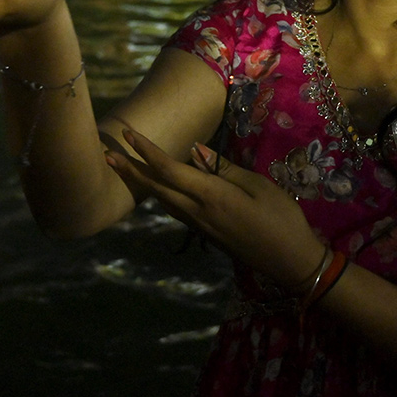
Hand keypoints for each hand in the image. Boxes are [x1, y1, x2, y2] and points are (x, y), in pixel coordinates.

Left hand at [106, 129, 325, 290]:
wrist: (290, 262)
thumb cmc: (282, 218)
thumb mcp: (258, 185)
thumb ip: (223, 168)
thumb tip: (194, 149)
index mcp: (211, 195)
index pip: (169, 169)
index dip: (146, 151)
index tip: (127, 134)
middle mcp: (198, 211)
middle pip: (156, 187)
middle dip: (130, 169)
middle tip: (106, 153)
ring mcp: (200, 226)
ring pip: (163, 200)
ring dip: (141, 183)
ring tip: (124, 169)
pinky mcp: (207, 233)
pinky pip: (176, 210)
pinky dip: (160, 195)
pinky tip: (158, 189)